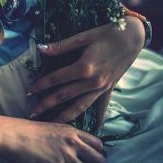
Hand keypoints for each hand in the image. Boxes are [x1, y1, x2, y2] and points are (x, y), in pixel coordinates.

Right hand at [0, 117, 104, 162]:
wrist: (10, 135)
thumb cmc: (26, 131)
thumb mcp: (51, 129)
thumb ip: (66, 138)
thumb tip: (77, 152)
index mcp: (72, 132)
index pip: (98, 145)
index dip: (94, 154)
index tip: (88, 159)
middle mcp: (72, 143)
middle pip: (99, 161)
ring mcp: (65, 157)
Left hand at [27, 16, 144, 127]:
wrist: (134, 37)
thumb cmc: (108, 33)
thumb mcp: (84, 36)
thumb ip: (61, 46)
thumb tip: (40, 49)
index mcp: (84, 68)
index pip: (56, 79)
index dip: (40, 85)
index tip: (27, 92)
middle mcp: (93, 82)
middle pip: (64, 96)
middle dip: (46, 105)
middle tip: (32, 114)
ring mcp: (102, 88)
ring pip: (80, 106)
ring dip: (64, 116)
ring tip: (51, 124)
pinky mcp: (109, 89)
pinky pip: (101, 107)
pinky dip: (96, 118)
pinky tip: (93, 129)